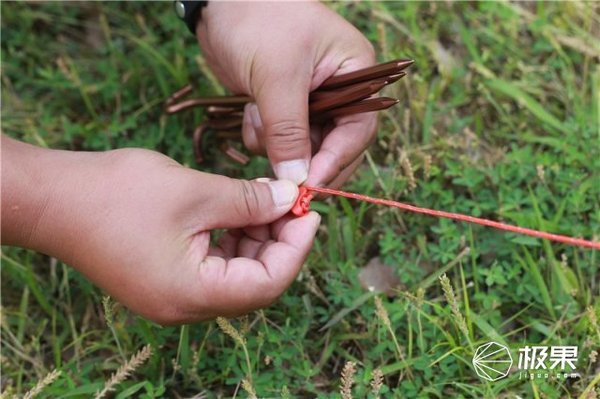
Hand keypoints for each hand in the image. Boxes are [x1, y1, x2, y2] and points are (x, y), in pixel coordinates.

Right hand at [2, 136, 319, 323]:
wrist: (53, 199)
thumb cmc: (119, 194)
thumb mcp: (197, 192)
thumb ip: (250, 201)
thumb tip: (291, 199)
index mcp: (193, 294)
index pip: (267, 284)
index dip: (296, 249)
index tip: (311, 212)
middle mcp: (184, 305)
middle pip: (253, 283)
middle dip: (278, 241)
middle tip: (292, 203)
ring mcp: (172, 295)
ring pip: (234, 274)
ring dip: (256, 238)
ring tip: (266, 200)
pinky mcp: (163, 279)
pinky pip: (212, 266)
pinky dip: (231, 239)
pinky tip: (239, 209)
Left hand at [196, 2, 376, 187]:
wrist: (219, 2)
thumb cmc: (257, 21)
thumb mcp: (276, 76)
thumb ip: (288, 130)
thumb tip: (296, 179)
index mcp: (356, 72)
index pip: (357, 130)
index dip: (336, 161)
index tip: (309, 187)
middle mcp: (340, 90)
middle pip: (335, 145)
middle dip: (306, 160)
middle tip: (282, 182)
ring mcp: (312, 100)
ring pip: (304, 148)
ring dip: (278, 146)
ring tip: (256, 118)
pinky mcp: (285, 108)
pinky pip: (281, 140)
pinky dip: (264, 137)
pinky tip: (250, 113)